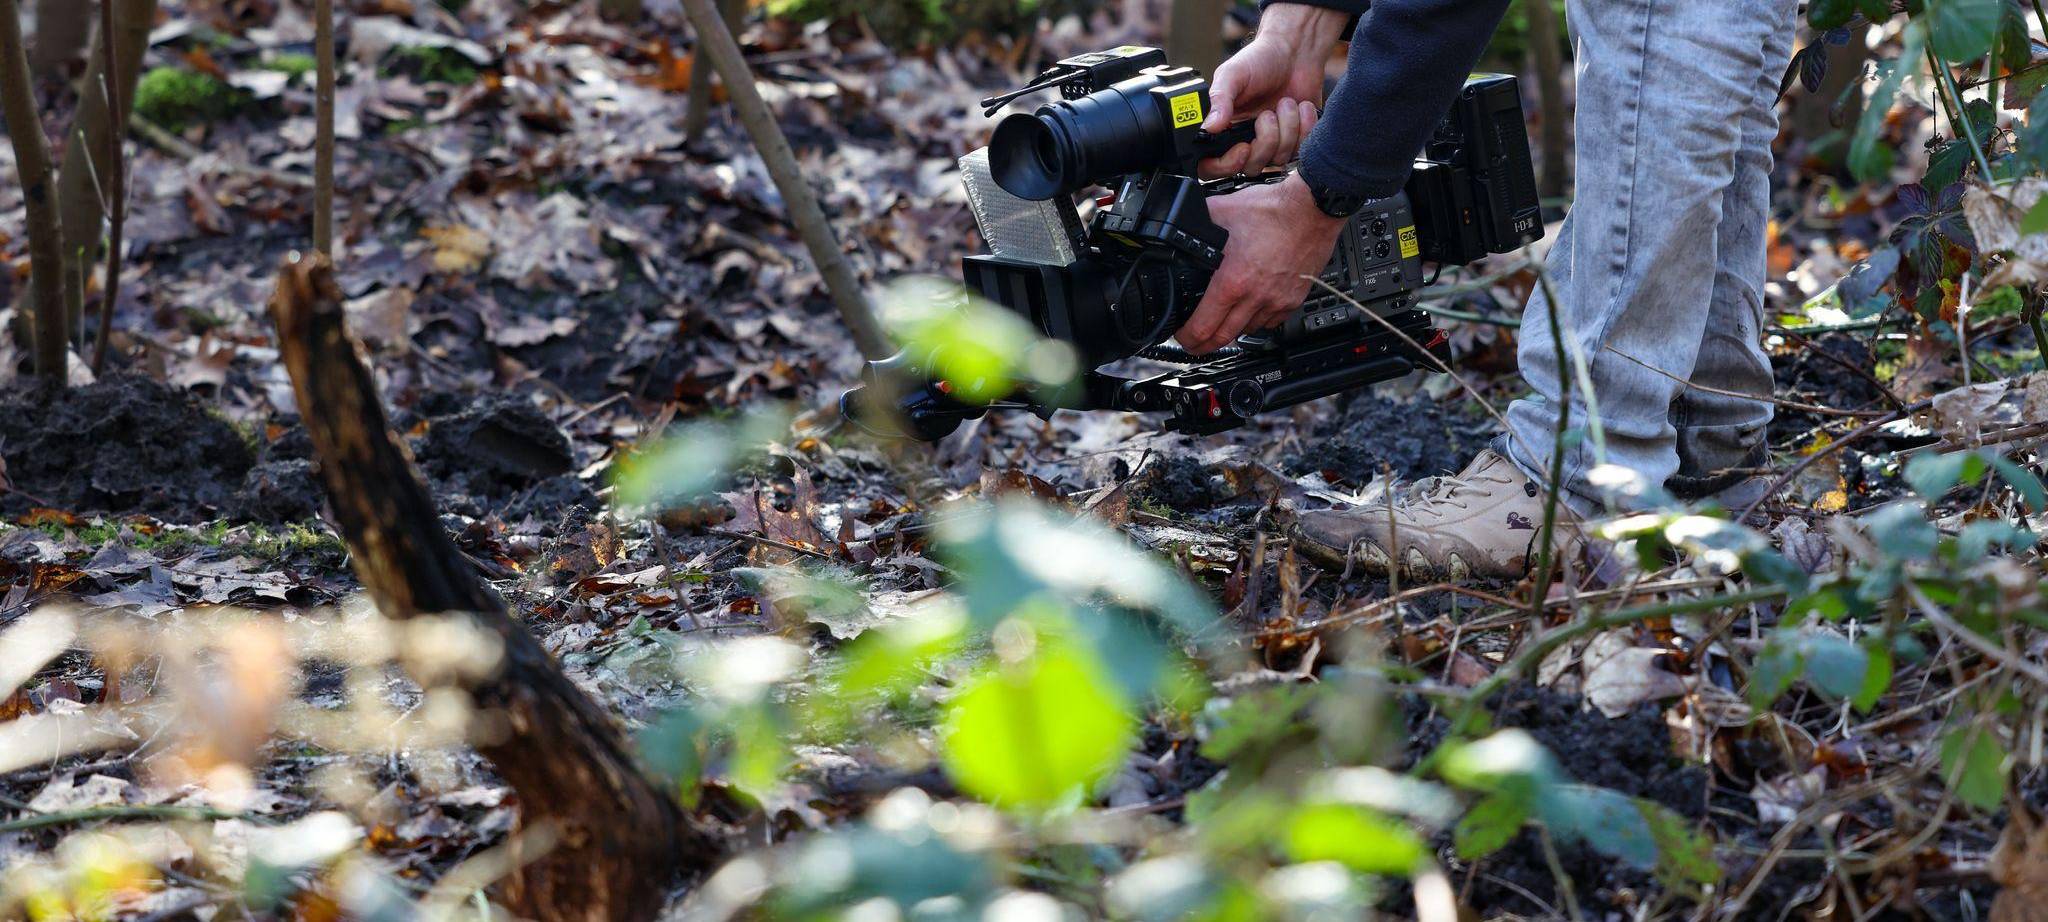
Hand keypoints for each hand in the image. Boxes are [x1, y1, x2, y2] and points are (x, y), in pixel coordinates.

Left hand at [1176, 174, 1345, 353]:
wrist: (1312, 207)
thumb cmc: (1272, 209)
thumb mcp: (1221, 211)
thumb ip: (1198, 221)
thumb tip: (1179, 223)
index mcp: (1232, 281)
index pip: (1202, 327)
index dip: (1187, 337)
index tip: (1181, 335)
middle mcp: (1254, 297)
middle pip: (1223, 338)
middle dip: (1204, 345)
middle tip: (1195, 344)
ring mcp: (1276, 301)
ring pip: (1247, 331)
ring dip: (1231, 330)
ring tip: (1221, 323)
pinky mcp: (1293, 299)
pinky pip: (1271, 322)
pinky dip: (1257, 321)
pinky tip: (1250, 312)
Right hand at [1197, 4, 1346, 178]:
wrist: (1295, 51)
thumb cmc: (1260, 60)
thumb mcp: (1231, 75)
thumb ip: (1219, 100)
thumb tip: (1209, 127)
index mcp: (1224, 129)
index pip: (1213, 167)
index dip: (1227, 165)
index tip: (1242, 148)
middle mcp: (1246, 141)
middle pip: (1251, 167)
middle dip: (1265, 141)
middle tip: (1267, 114)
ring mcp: (1272, 143)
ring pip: (1278, 159)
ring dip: (1287, 128)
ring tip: (1285, 103)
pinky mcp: (1297, 141)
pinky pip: (1302, 150)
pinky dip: (1305, 126)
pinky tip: (1301, 107)